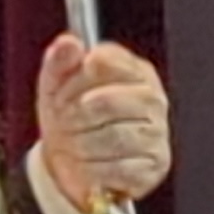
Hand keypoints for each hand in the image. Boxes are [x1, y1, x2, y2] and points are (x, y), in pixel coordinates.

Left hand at [34, 35, 172, 207]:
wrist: (70, 161)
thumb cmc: (69, 117)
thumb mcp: (55, 85)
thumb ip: (59, 60)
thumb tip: (69, 43)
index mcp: (134, 69)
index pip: (101, 63)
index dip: (72, 81)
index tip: (60, 95)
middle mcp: (152, 98)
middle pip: (106, 102)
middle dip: (73, 117)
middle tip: (61, 125)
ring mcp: (157, 133)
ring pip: (112, 137)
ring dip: (79, 145)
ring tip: (70, 145)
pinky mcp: (155, 166)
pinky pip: (117, 168)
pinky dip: (90, 169)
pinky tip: (83, 165)